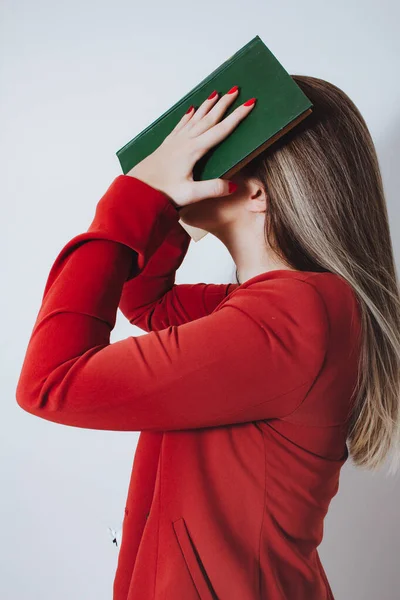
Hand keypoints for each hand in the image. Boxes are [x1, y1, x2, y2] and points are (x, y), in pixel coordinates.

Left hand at [127, 86, 255, 207]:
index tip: (249, 103)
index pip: (221, 130)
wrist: (138, 189)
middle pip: (209, 118)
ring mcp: (175, 141)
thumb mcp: (190, 194)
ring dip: (207, 105)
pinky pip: (181, 124)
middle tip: (235, 89)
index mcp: (194, 150)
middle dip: (224, 103)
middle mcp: (185, 141)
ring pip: (195, 118)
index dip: (237, 117)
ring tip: (216, 93)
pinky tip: (191, 109)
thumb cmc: (162, 192)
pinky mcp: (167, 144)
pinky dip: (188, 115)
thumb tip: (233, 186)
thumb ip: (212, 189)